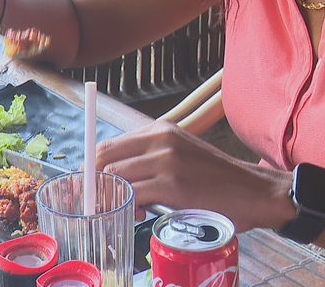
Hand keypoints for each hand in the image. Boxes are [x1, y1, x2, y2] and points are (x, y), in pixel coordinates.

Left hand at [96, 120, 294, 231]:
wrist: (256, 192)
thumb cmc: (216, 178)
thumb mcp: (180, 155)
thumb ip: (149, 159)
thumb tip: (114, 176)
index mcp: (160, 130)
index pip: (109, 144)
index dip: (93, 166)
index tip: (88, 184)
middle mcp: (160, 139)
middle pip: (105, 157)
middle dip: (93, 181)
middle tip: (95, 200)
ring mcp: (166, 160)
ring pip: (116, 177)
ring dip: (111, 197)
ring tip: (123, 208)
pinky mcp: (173, 184)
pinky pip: (134, 195)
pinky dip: (129, 207)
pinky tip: (140, 213)